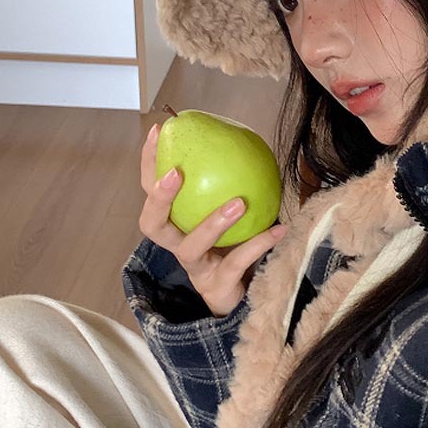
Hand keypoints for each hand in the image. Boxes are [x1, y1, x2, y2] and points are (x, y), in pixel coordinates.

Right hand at [139, 123, 286, 316]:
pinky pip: (237, 262)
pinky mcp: (217, 287)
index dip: (148, 162)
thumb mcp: (230, 212)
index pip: (151, 190)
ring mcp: (195, 269)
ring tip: (239, 202)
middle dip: (159, 199)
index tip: (159, 132)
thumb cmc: (233, 245)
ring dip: (213, 222)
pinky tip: (279, 228)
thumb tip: (248, 140)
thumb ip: (231, 183)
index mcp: (175, 223)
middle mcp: (177, 245)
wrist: (242, 296)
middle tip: (177, 173)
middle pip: (153, 225)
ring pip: (192, 246)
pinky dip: (259, 243)